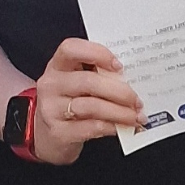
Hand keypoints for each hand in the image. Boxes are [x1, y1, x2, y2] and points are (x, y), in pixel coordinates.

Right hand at [32, 38, 144, 164]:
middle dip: (119, 91)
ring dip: (119, 112)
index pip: (71, 49)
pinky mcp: (58, 132)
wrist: (48, 135)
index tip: (120, 66)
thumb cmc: (70, 103)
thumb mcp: (77, 84)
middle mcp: (51, 85)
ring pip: (91, 106)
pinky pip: (90, 127)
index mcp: (58, 66)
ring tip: (135, 116)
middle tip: (137, 100)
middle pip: (88, 81)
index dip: (97, 53)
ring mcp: (51, 109)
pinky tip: (120, 127)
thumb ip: (99, 76)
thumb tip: (133, 80)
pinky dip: (110, 127)